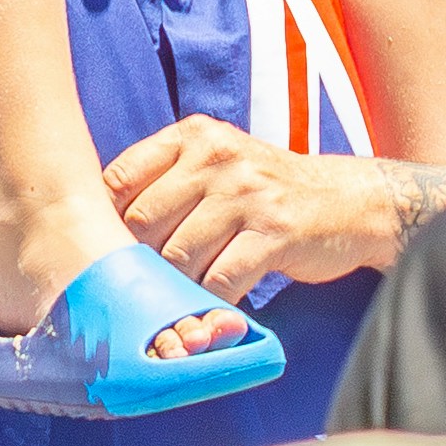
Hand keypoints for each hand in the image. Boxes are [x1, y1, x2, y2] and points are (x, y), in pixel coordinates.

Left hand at [101, 117, 410, 298]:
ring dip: (172, 288)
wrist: (346, 201)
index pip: (122, 177)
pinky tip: (211, 308)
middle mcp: (217, 157)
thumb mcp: (216, 164)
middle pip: (144, 221)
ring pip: (179, 255)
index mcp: (193, 136)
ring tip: (171, 304)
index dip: (103, 222)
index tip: (101, 253)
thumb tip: (99, 224)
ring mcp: (247, 193)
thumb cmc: (263, 192)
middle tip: (134, 291)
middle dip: (136, 263)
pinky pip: (221, 279)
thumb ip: (165, 180)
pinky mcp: (274, 232)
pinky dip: (210, 302)